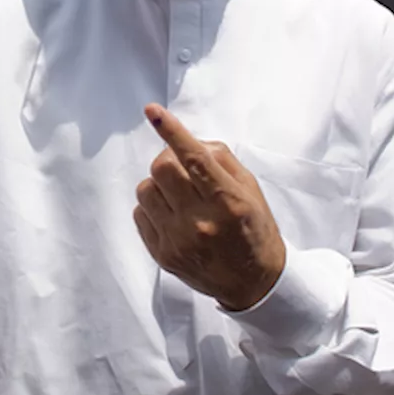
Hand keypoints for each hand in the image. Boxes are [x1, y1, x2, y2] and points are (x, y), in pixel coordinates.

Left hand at [132, 104, 286, 310]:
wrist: (253, 283)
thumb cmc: (253, 228)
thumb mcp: (250, 189)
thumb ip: (220, 159)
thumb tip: (186, 141)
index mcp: (228, 202)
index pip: (194, 158)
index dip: (171, 131)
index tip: (153, 111)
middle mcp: (201, 223)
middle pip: (161, 168)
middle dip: (168, 159)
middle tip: (182, 169)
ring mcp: (178, 241)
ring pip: (145, 190)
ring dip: (158, 185)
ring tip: (179, 197)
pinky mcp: (162, 255)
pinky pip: (139, 214)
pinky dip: (152, 208)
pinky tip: (173, 216)